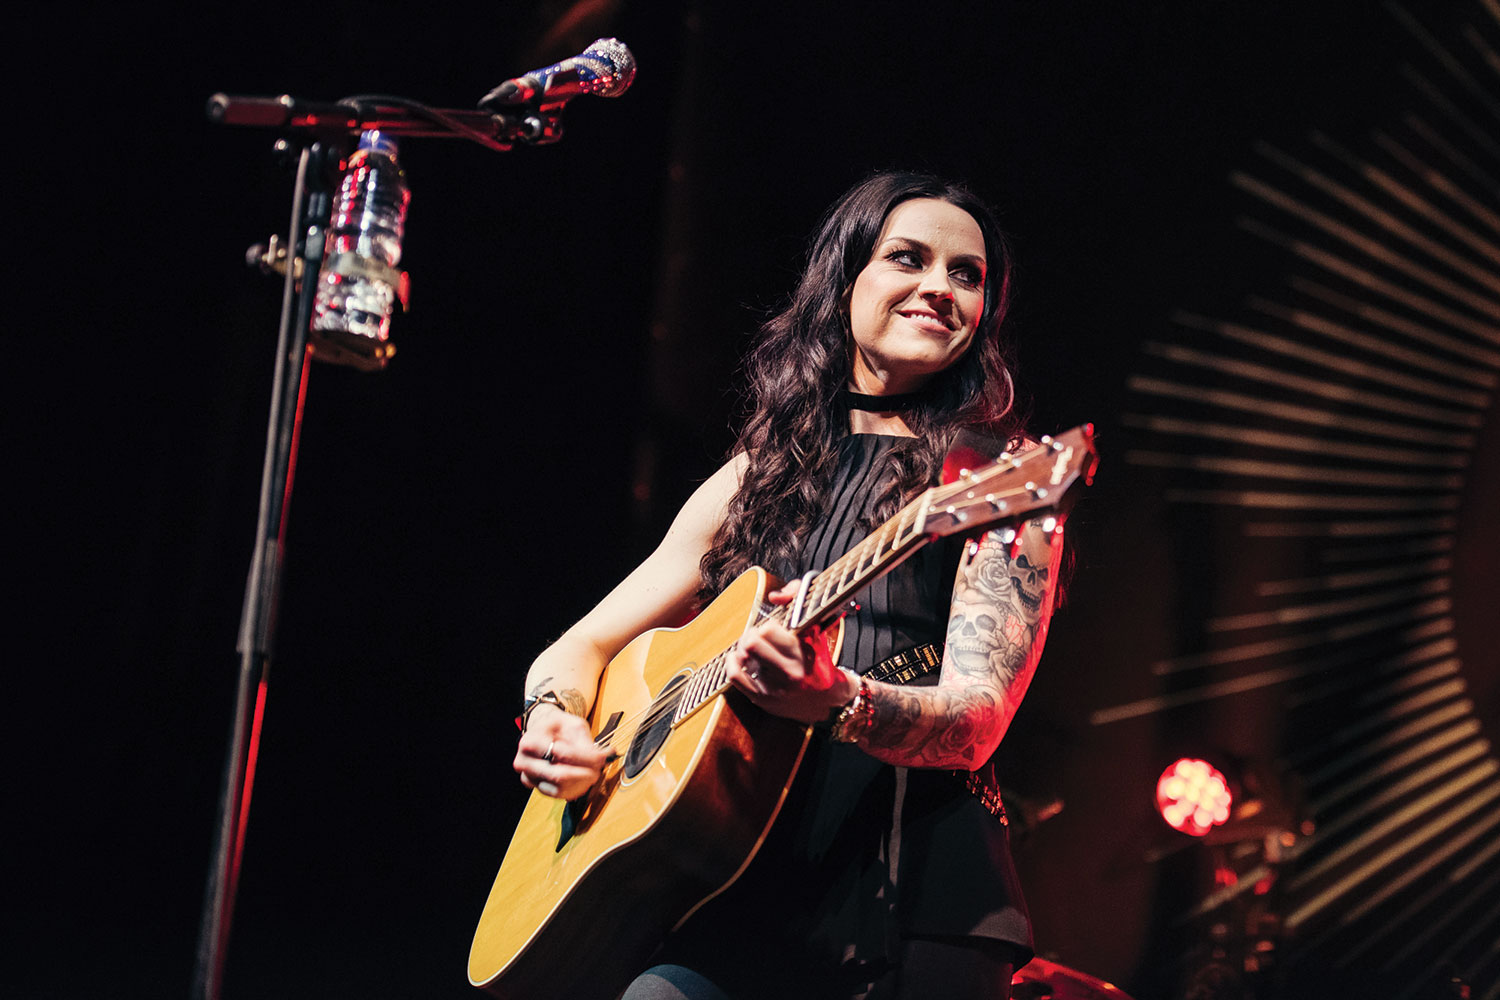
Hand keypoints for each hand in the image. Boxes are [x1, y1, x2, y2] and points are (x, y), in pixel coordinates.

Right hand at [514, 704, 608, 799]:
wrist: (543, 732)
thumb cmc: (557, 727)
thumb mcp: (573, 725)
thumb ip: (586, 742)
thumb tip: (602, 756)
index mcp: (530, 741)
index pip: (560, 754)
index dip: (585, 757)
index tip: (602, 757)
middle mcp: (525, 761)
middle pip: (559, 775)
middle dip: (585, 773)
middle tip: (600, 768)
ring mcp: (529, 777)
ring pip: (560, 789)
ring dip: (582, 783)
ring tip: (594, 772)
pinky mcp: (537, 787)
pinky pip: (559, 795)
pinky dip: (576, 789)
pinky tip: (585, 780)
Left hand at [724, 581, 857, 723]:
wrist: (826, 701)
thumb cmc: (818, 660)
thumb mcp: (816, 630)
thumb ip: (798, 600)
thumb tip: (774, 597)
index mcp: (802, 653)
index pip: (769, 630)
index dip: (768, 625)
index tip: (774, 630)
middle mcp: (788, 672)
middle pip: (752, 643)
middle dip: (752, 635)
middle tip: (758, 638)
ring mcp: (774, 688)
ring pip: (742, 657)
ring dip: (744, 649)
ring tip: (752, 650)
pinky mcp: (761, 699)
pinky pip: (734, 675)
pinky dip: (732, 663)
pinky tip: (739, 659)